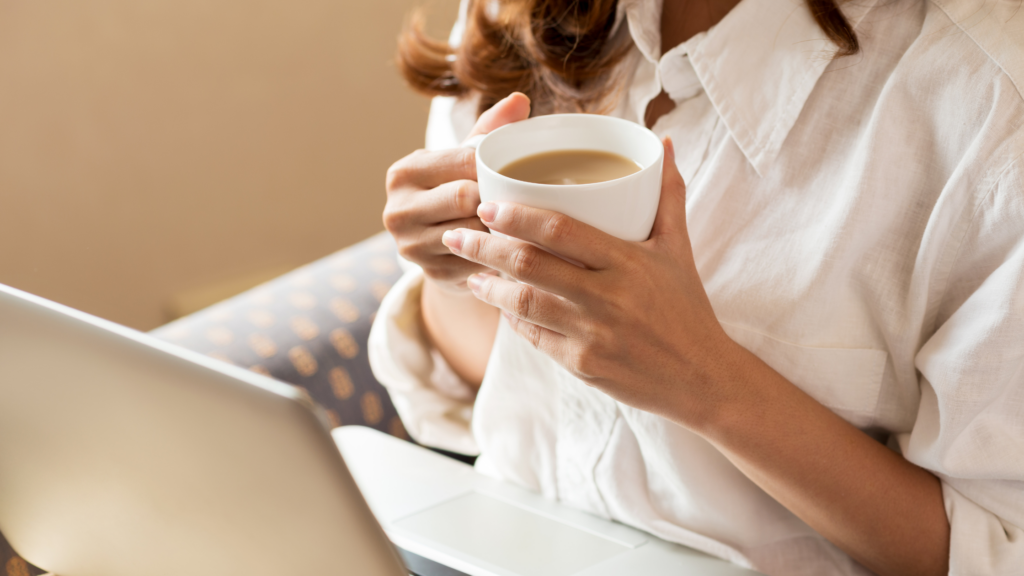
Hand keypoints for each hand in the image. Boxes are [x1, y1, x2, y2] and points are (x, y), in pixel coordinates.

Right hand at [383, 93, 530, 292]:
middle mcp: (398, 210)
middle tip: (525, 196)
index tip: (520, 168)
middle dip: (496, 198)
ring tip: (522, 221)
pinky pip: (478, 261)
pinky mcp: (431, 275)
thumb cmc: (457, 190)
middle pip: (464, 198)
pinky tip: (512, 246)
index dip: (495, 165)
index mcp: (404, 173)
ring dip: (500, 228)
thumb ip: (490, 129)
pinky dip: (498, 254)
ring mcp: (411, 247)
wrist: (439, 248)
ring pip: (473, 232)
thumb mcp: (465, 159)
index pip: (460, 161)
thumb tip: (519, 100)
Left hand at [440, 138, 740, 425]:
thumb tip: (662, 144)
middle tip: (456, 233)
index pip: (560, 230)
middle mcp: (607, 297)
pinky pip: (533, 337)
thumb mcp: (679, 248)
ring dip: (487, 286)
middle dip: (484, 247)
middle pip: (528, 265)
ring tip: (468, 271)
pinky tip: (499, 305)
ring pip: (522, 304)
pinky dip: (511, 319)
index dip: (516, 216)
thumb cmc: (687, 308)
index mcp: (628, 262)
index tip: (487, 205)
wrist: (702, 377)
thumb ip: (668, 195)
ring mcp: (591, 334)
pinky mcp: (582, 366)